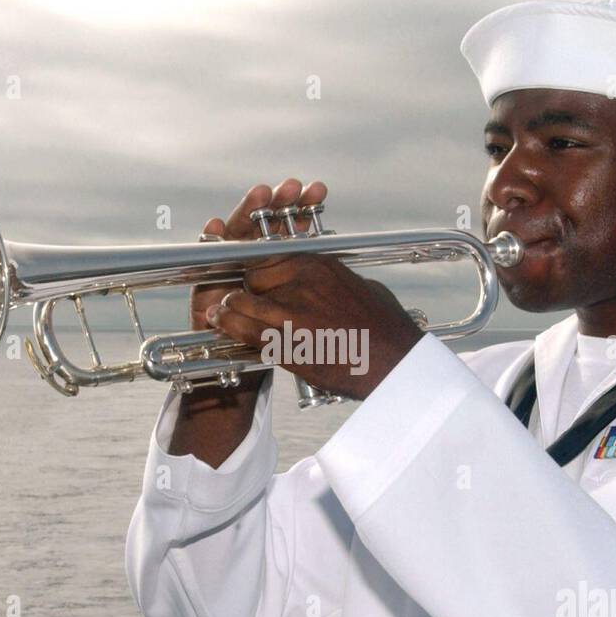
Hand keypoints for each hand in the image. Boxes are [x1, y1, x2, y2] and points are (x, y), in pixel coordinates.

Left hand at [203, 192, 424, 400]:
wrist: (394, 362)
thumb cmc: (384, 327)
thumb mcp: (359, 286)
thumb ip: (333, 278)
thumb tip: (323, 277)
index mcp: (320, 264)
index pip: (272, 254)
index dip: (256, 267)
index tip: (250, 276)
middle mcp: (303, 280)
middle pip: (253, 275)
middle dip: (246, 287)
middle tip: (241, 299)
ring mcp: (293, 310)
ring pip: (243, 300)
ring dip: (231, 307)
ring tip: (221, 312)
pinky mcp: (287, 341)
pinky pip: (245, 329)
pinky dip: (229, 326)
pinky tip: (222, 325)